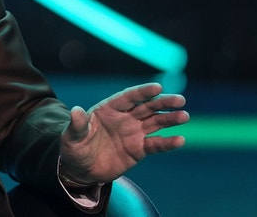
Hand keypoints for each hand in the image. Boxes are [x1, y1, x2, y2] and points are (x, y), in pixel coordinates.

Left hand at [59, 82, 188, 182]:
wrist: (81, 169)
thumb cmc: (74, 148)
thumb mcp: (72, 137)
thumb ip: (77, 125)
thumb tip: (76, 111)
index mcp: (108, 109)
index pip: (128, 97)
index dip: (142, 92)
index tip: (157, 87)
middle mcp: (124, 118)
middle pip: (147, 107)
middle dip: (163, 102)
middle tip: (180, 100)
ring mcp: (133, 133)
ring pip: (155, 122)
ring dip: (170, 119)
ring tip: (184, 116)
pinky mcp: (138, 149)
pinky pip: (156, 144)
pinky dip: (167, 142)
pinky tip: (180, 140)